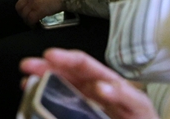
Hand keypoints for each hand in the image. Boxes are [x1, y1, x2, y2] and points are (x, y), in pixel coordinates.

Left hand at [16, 0, 65, 24]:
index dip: (25, 4)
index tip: (29, 9)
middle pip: (19, 6)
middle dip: (22, 13)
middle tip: (28, 18)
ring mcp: (34, 2)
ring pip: (23, 14)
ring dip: (26, 19)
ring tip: (32, 23)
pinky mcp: (38, 10)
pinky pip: (30, 19)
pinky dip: (31, 24)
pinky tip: (35, 26)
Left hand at [20, 49, 159, 118]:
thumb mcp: (83, 114)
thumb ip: (63, 108)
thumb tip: (36, 103)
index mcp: (89, 92)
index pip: (67, 74)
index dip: (48, 69)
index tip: (28, 69)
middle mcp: (106, 88)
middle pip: (82, 68)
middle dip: (62, 60)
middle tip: (44, 56)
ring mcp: (124, 97)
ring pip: (103, 75)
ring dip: (85, 68)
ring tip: (69, 61)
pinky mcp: (141, 109)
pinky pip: (130, 98)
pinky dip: (116, 93)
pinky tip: (103, 89)